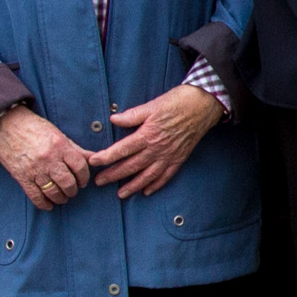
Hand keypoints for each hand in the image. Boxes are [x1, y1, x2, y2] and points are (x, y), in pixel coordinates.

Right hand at [0, 106, 92, 209]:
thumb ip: (75, 149)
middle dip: (73, 190)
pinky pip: (36, 196)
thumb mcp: (57, 134)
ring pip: (53, 192)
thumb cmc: (33, 127)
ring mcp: (34, 169)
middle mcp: (49, 159)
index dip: (84, 177)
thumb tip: (93, 158)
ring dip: (61, 198)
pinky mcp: (22, 177)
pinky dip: (44, 204)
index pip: (80, 166)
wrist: (5, 125)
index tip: (83, 181)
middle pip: (68, 182)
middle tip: (72, 190)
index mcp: (60, 146)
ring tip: (62, 197)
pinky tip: (49, 204)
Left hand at [88, 82, 227, 198]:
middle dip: (113, 175)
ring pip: (147, 176)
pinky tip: (146, 191)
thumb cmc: (177, 102)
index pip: (122, 149)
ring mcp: (169, 156)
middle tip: (98, 182)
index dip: (106, 157)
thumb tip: (114, 119)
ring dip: (132, 186)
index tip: (93, 162)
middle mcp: (157, 149)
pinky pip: (166, 176)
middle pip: (131, 166)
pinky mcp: (179, 159)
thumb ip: (132, 115)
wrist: (203, 106)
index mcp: (148, 134)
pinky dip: (156, 185)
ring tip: (120, 194)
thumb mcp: (152, 105)